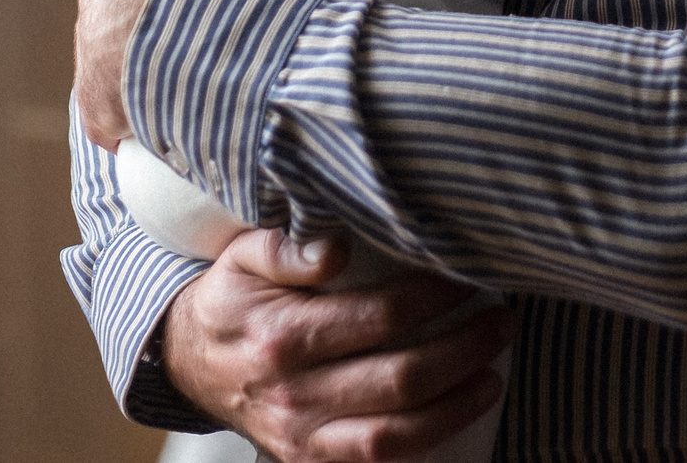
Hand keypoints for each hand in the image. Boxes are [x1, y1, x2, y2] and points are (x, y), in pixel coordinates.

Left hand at [75, 0, 219, 148]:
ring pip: (118, 84)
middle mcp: (90, 30)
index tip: (182, 4)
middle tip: (191, 51)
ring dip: (146, 90)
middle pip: (119, 42)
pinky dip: (142, 130)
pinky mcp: (105, 116)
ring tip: (189, 95)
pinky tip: (169, 135)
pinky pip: (122, 126)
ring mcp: (93, 74)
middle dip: (146, 48)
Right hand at [164, 230, 514, 462]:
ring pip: (392, 438)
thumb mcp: (242, 255)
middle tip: (500, 323)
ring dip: (455, 409)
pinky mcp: (307, 461)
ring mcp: (300, 437)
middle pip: (399, 381)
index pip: (381, 318)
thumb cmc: (229, 301)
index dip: (434, 300)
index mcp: (282, 336)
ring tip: (493, 376)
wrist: (187, 361)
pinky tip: (453, 419)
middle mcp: (293, 395)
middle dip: (463, 351)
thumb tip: (336, 246)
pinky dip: (419, 450)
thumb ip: (288, 246)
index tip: (464, 281)